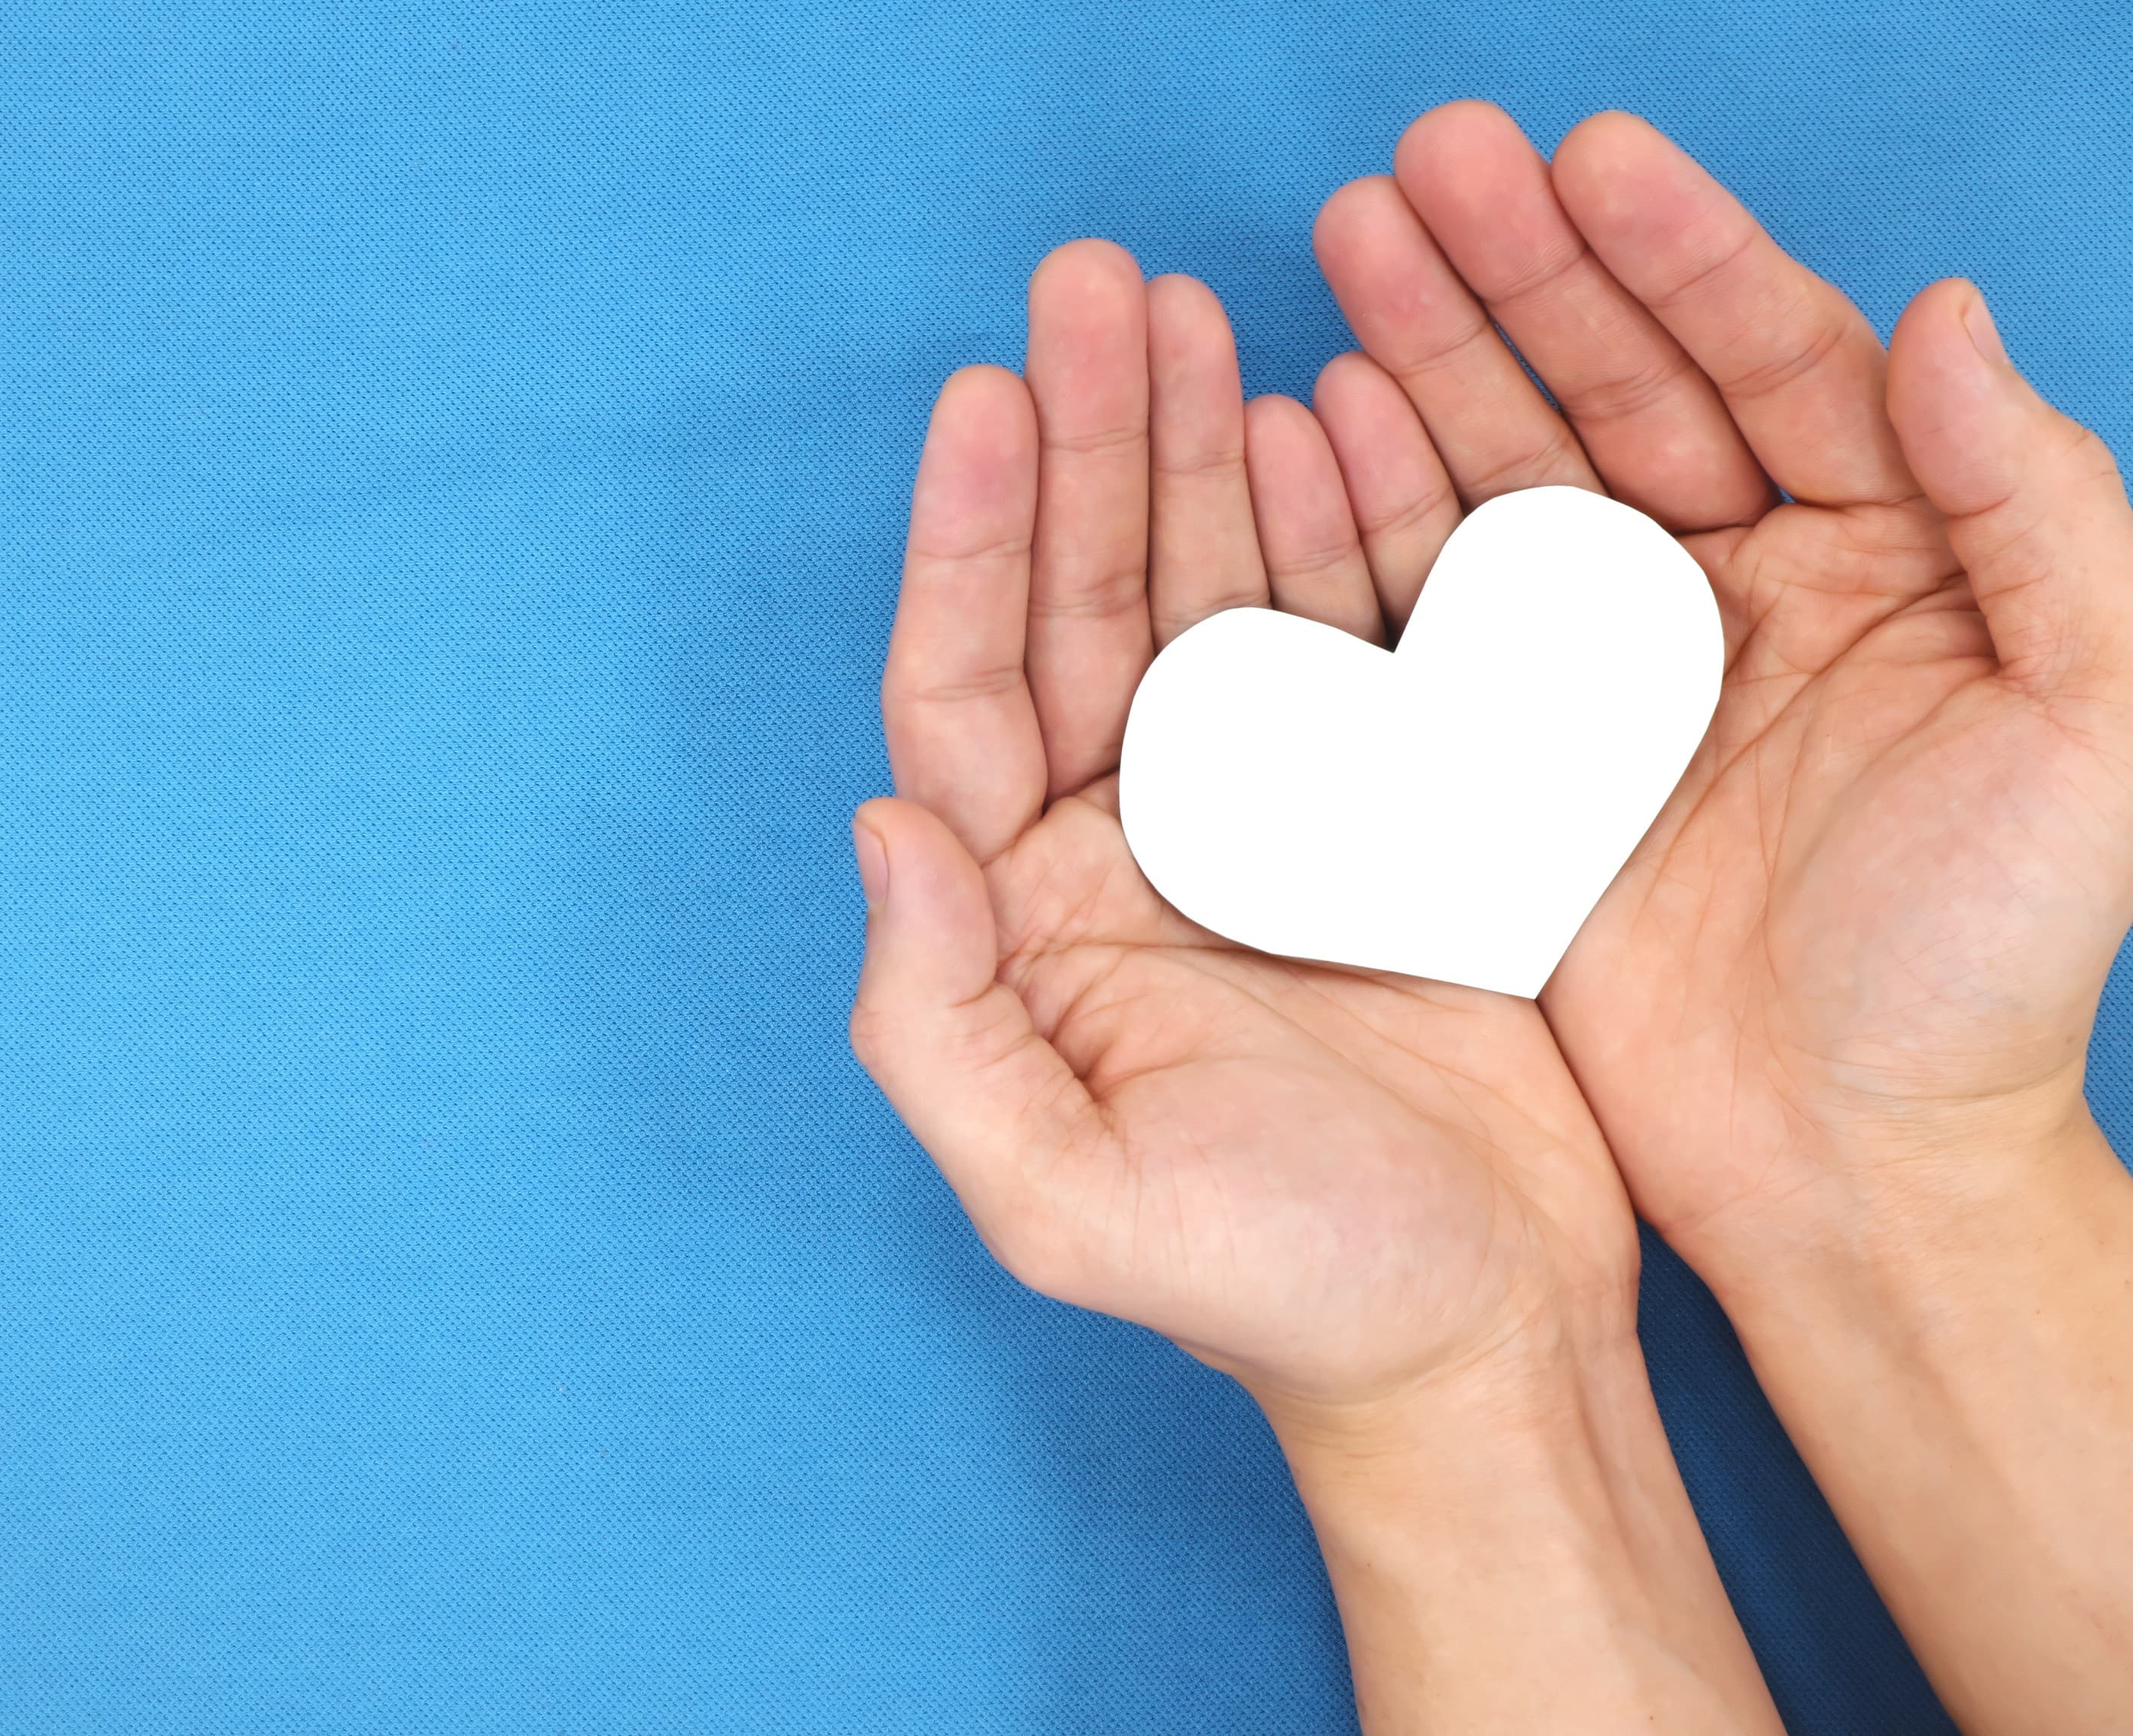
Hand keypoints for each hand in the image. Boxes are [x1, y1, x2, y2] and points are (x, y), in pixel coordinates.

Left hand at [849, 240, 1630, 1416]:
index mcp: (1023, 924)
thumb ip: (934, 1025)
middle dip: (1090, 449)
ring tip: (1198, 313)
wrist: (1486, 1343)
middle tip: (1101, 288)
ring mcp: (1256, 823)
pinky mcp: (1383, 815)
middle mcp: (1120, 853)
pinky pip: (1344, 641)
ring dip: (1196, 457)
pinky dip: (1333, 531)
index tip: (988, 393)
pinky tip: (1319, 419)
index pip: (965, 694)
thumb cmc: (1276, 1292)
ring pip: (1208, 600)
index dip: (971, 543)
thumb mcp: (1063, 1198)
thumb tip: (878, 820)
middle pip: (1084, 610)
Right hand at [1304, 100, 2132, 1733]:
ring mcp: (1609, 674)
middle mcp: (1737, 591)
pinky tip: (1308, 425)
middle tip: (1414, 167)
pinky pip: (1428, 612)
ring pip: (1507, 473)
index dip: (1680, 255)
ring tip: (1338, 249)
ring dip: (1426, 357)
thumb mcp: (2100, 737)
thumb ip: (2052, 518)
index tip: (1582, 156)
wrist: (1853, 1171)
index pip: (1775, 362)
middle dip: (1517, 271)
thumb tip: (1943, 317)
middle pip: (1616, 389)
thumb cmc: (1990, 969)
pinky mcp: (1509, 763)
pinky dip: (1367, 516)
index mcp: (1888, 558)